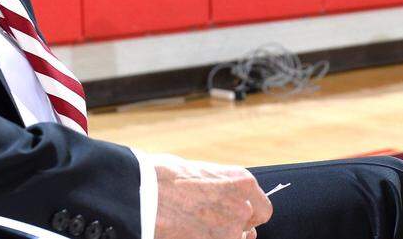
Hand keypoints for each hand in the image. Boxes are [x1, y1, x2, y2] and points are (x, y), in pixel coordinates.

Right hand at [151, 154, 272, 238]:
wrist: (140, 194)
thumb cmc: (162, 176)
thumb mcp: (198, 171)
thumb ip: (218, 186)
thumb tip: (217, 195)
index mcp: (241, 182)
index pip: (262, 208)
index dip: (248, 214)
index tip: (237, 216)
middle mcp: (241, 208)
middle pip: (249, 229)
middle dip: (234, 228)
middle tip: (212, 225)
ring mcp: (228, 232)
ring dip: (220, 237)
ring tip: (196, 229)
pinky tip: (187, 234)